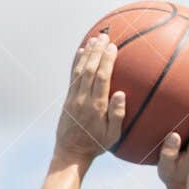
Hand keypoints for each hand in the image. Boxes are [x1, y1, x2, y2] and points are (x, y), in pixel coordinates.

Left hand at [53, 34, 125, 165]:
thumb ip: (117, 115)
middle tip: (104, 36)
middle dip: (97, 52)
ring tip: (94, 39)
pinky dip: (76, 63)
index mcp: (96, 106)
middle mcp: (82, 99)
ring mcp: (73, 98)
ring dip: (87, 54)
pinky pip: (72, 77)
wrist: (71, 152)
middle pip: (89, 70)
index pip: (101, 78)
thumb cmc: (96, 144)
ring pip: (79, 71)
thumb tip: (120, 93)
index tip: (113, 47)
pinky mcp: (67, 99)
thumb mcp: (112, 135)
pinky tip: (81, 52)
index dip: (106, 61)